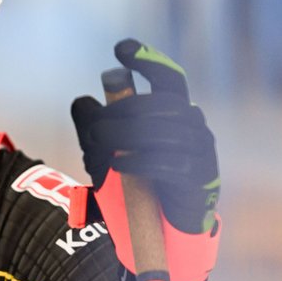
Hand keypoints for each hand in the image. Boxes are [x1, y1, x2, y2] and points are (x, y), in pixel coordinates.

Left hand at [71, 39, 220, 280]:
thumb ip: (94, 126)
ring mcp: (199, 151)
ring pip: (159, 131)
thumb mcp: (108, 152)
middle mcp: (193, 126)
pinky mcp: (196, 179)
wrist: (162, 230)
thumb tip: (82, 100)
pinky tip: (118, 165)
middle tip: (90, 132)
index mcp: (175, 114)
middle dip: (116, 116)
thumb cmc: (138, 184)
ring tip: (97, 149)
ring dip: (121, 138)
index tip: (121, 50)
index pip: (168, 78)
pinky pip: (167, 162)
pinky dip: (137, 161)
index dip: (147, 60)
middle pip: (154, 106)